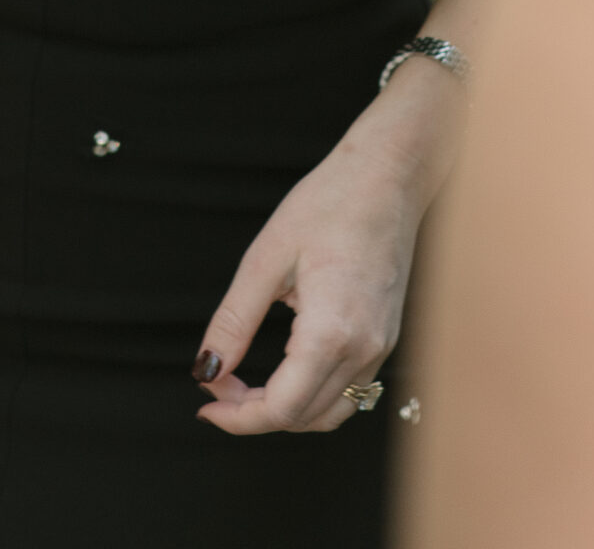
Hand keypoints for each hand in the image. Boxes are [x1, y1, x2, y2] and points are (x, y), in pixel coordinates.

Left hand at [192, 77, 446, 435]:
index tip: (205, 400)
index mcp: (332, 332)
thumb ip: (233, 322)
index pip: (282, 409)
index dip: (238, 417)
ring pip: (329, 413)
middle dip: (253, 412)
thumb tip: (206, 370)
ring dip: (284, 411)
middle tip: (216, 382)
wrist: (388, 175)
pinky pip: (348, 392)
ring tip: (244, 382)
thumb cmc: (328, 203)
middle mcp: (364, 352)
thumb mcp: (265, 258)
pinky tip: (283, 372)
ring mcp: (381, 348)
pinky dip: (311, 396)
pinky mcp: (385, 339)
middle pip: (303, 417)